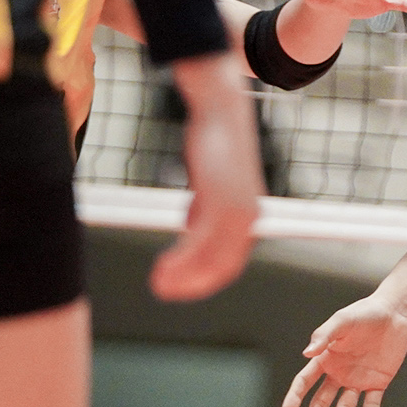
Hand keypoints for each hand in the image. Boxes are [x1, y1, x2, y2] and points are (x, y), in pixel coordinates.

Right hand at [151, 52, 261, 300]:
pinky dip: (181, 258)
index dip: (204, 280)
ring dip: (184, 276)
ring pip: (211, 260)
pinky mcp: (221, 202)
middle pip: (222, 268)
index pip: (229, 263)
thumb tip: (190, 228)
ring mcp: (238, 213)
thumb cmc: (215, 147)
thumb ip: (203, 209)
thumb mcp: (209, 185)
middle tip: (164, 292)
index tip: (179, 287)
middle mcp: (249, 221)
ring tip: (158, 284)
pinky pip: (200, 241)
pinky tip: (162, 266)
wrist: (222, 113)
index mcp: (247, 220)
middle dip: (192, 285)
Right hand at [281, 293, 406, 406]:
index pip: (305, 382)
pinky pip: (372, 402)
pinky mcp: (378, 382)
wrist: (394, 314)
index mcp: (325, 359)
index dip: (295, 396)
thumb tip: (306, 354)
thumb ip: (324, 336)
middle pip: (322, 401)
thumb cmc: (364, 313)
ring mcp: (358, 379)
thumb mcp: (342, 321)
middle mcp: (339, 373)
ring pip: (345, 406)